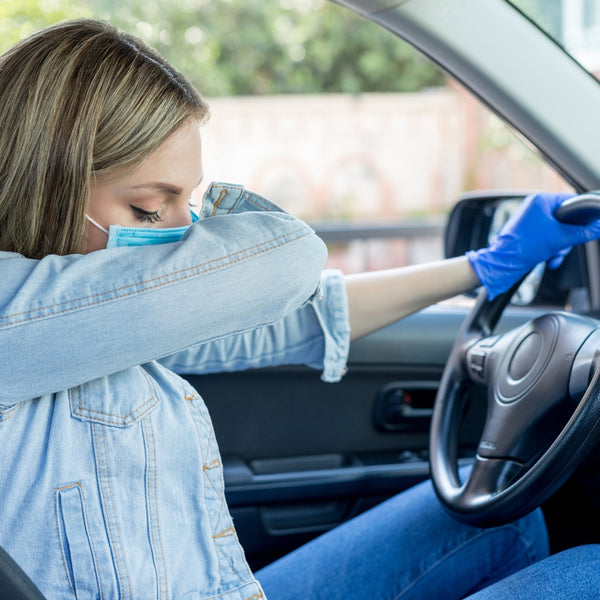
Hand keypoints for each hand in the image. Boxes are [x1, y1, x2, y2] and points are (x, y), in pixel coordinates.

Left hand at [467, 192, 599, 299]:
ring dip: (559, 248)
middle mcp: (534, 208)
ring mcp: (531, 222)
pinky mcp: (529, 234)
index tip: (587, 227)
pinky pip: (548, 240)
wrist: (503, 264)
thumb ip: (583, 232)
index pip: (571, 202)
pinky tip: (549, 260)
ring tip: (552, 255)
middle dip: (567, 239)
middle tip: (562, 246)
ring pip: (558, 233)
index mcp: (540, 200)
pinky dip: (551, 251)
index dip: (581, 216)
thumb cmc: (525, 247)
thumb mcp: (560, 239)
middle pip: (566, 221)